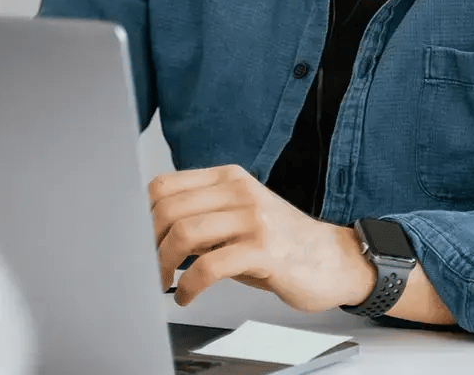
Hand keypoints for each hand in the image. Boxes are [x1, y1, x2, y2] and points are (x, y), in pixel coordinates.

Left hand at [148, 164, 374, 311]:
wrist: (332, 259)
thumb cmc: (282, 242)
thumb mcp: (240, 218)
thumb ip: (204, 217)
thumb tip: (154, 233)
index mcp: (229, 178)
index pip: (165, 185)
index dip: (142, 216)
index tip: (140, 242)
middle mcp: (239, 191)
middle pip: (169, 208)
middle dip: (149, 244)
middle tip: (150, 268)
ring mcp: (253, 217)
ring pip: (185, 232)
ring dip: (164, 264)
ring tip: (165, 282)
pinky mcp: (263, 249)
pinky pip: (209, 266)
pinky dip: (188, 286)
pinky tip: (187, 296)